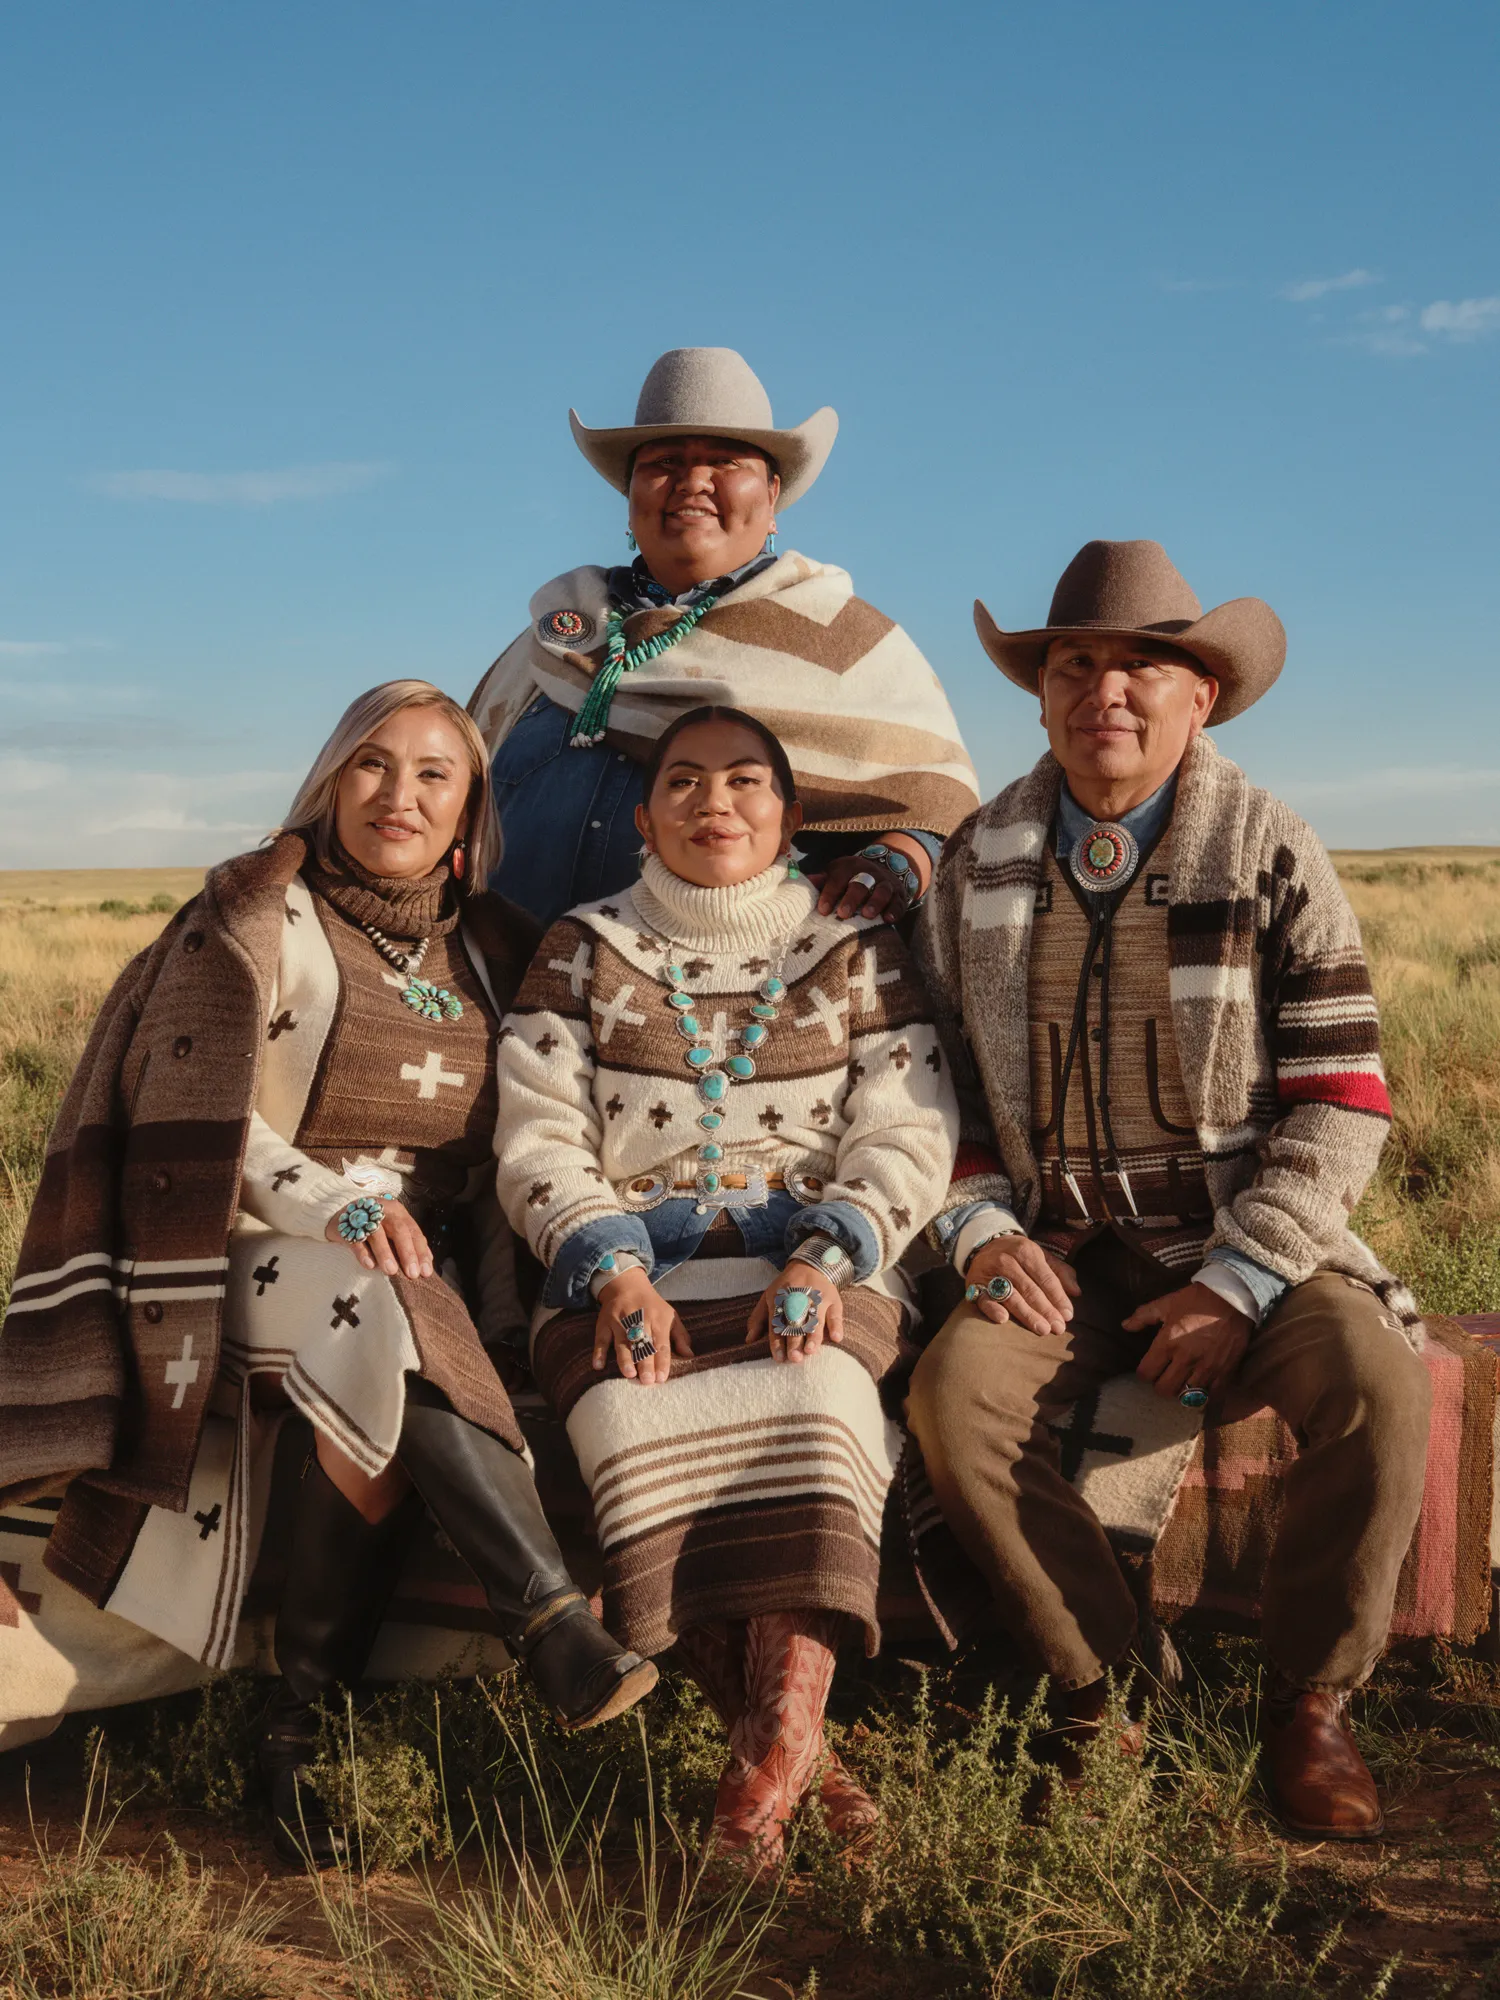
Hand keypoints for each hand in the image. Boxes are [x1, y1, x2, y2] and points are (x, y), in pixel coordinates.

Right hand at [327, 1198, 432, 1278]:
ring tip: (391, 1271)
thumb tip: (426, 1263)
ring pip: (378, 1233)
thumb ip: (408, 1242)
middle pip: (399, 1230)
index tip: (426, 1272)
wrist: (338, 1210)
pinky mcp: (347, 1225)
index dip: (421, 1252)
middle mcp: (384, 1211)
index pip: (414, 1232)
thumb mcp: (392, 1228)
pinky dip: (363, 1252)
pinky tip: (369, 1265)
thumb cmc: (372, 1224)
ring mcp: (365, 1217)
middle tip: (412, 1274)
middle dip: (408, 1253)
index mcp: (398, 1213)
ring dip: (385, 1253)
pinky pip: (356, 1238)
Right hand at [594, 1267, 691, 1385]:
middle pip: (642, 1344)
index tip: (662, 1378)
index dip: (662, 1361)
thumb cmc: (652, 1306)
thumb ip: (680, 1336)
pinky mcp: (604, 1322)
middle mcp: (639, 1319)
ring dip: (625, 1358)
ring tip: (629, 1374)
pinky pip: (601, 1338)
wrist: (627, 1284)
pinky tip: (598, 1366)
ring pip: (623, 1342)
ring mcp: (620, 1321)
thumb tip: (689, 1356)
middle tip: (647, 1381)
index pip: (661, 1343)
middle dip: (645, 1363)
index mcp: (658, 1319)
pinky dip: (598, 1351)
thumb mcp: (670, 1316)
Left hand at [748, 1258, 844, 1363]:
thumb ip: (759, 1319)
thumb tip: (749, 1340)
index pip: (777, 1323)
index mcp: (780, 1299)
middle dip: (795, 1341)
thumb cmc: (787, 1287)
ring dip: (813, 1335)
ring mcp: (818, 1299)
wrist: (811, 1264)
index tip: (779, 1358)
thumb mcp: (769, 1297)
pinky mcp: (833, 1299)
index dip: (778, 1341)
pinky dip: (837, 1325)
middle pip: (797, 1323)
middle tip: (794, 1358)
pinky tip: (836, 1338)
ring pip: (816, 1319)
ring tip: (810, 1350)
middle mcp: (799, 1299)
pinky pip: (836, 1313)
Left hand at [812, 835, 931, 922]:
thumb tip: (800, 885)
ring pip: (882, 890)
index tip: (823, 910)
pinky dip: (895, 910)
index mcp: (849, 867)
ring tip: (867, 916)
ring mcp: (886, 883)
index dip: (830, 893)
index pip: (838, 878)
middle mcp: (869, 872)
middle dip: (852, 898)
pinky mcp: (899, 895)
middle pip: (861, 883)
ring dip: (875, 902)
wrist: (882, 869)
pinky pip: (899, 902)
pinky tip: (888, 920)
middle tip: (843, 914)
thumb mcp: (835, 874)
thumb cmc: (850, 878)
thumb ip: (821, 881)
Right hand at [963, 1237, 1079, 1334]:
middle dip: (1046, 1310)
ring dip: (1027, 1314)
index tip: (1068, 1315)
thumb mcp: (1041, 1256)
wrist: (984, 1245)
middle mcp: (1007, 1260)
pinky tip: (1003, 1320)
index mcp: (1026, 1251)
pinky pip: (984, 1299)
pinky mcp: (975, 1284)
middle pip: (1030, 1289)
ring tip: (1042, 1329)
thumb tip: (1077, 1292)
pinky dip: (992, 1309)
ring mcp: (990, 1272)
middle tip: (1058, 1328)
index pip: (1046, 1278)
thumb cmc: (1019, 1256)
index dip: (1058, 1297)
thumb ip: (1061, 1272)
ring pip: (1011, 1296)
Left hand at [1125, 1282, 1251, 1400]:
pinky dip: (1204, 1394)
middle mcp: (1185, 1360)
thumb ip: (1143, 1316)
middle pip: (1164, 1390)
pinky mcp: (1225, 1372)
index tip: (1148, 1368)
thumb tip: (1125, 1326)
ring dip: (1181, 1390)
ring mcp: (1206, 1368)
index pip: (1146, 1373)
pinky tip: (1201, 1385)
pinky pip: (1210, 1395)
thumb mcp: (1166, 1303)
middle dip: (1160, 1384)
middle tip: (1164, 1376)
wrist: (1233, 1298)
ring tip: (1182, 1381)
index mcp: (1168, 1343)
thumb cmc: (1197, 1300)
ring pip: (1186, 1396)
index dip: (1144, 1373)